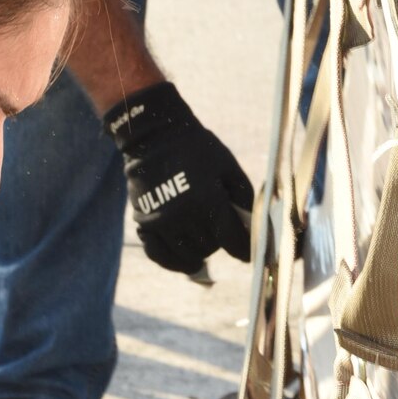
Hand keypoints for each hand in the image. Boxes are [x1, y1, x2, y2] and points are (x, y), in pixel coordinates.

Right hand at [104, 82, 253, 273]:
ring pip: (187, 256)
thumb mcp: (228, 167)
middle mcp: (183, 215)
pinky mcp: (144, 223)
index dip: (244, 251)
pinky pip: (159, 255)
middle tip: (220, 232)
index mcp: (208, 199)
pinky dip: (174, 262)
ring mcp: (161, 221)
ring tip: (204, 241)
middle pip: (210, 248)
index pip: (232, 240)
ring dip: (199, 253)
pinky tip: (186, 261)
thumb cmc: (197, 150)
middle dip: (219, 243)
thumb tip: (253, 228)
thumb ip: (244, 198)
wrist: (155, 137)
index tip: (250, 255)